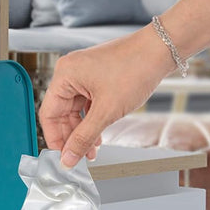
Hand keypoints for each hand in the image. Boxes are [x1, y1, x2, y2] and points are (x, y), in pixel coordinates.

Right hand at [39, 24, 173, 168]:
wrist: (160, 50)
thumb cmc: (135, 69)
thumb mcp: (106, 112)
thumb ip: (83, 138)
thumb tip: (68, 158)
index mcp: (65, 75)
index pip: (49, 115)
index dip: (55, 139)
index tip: (63, 157)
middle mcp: (71, 72)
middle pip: (61, 114)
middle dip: (72, 138)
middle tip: (80, 157)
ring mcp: (84, 75)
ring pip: (75, 112)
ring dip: (83, 132)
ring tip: (93, 150)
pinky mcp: (97, 78)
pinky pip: (87, 105)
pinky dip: (92, 121)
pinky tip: (99, 135)